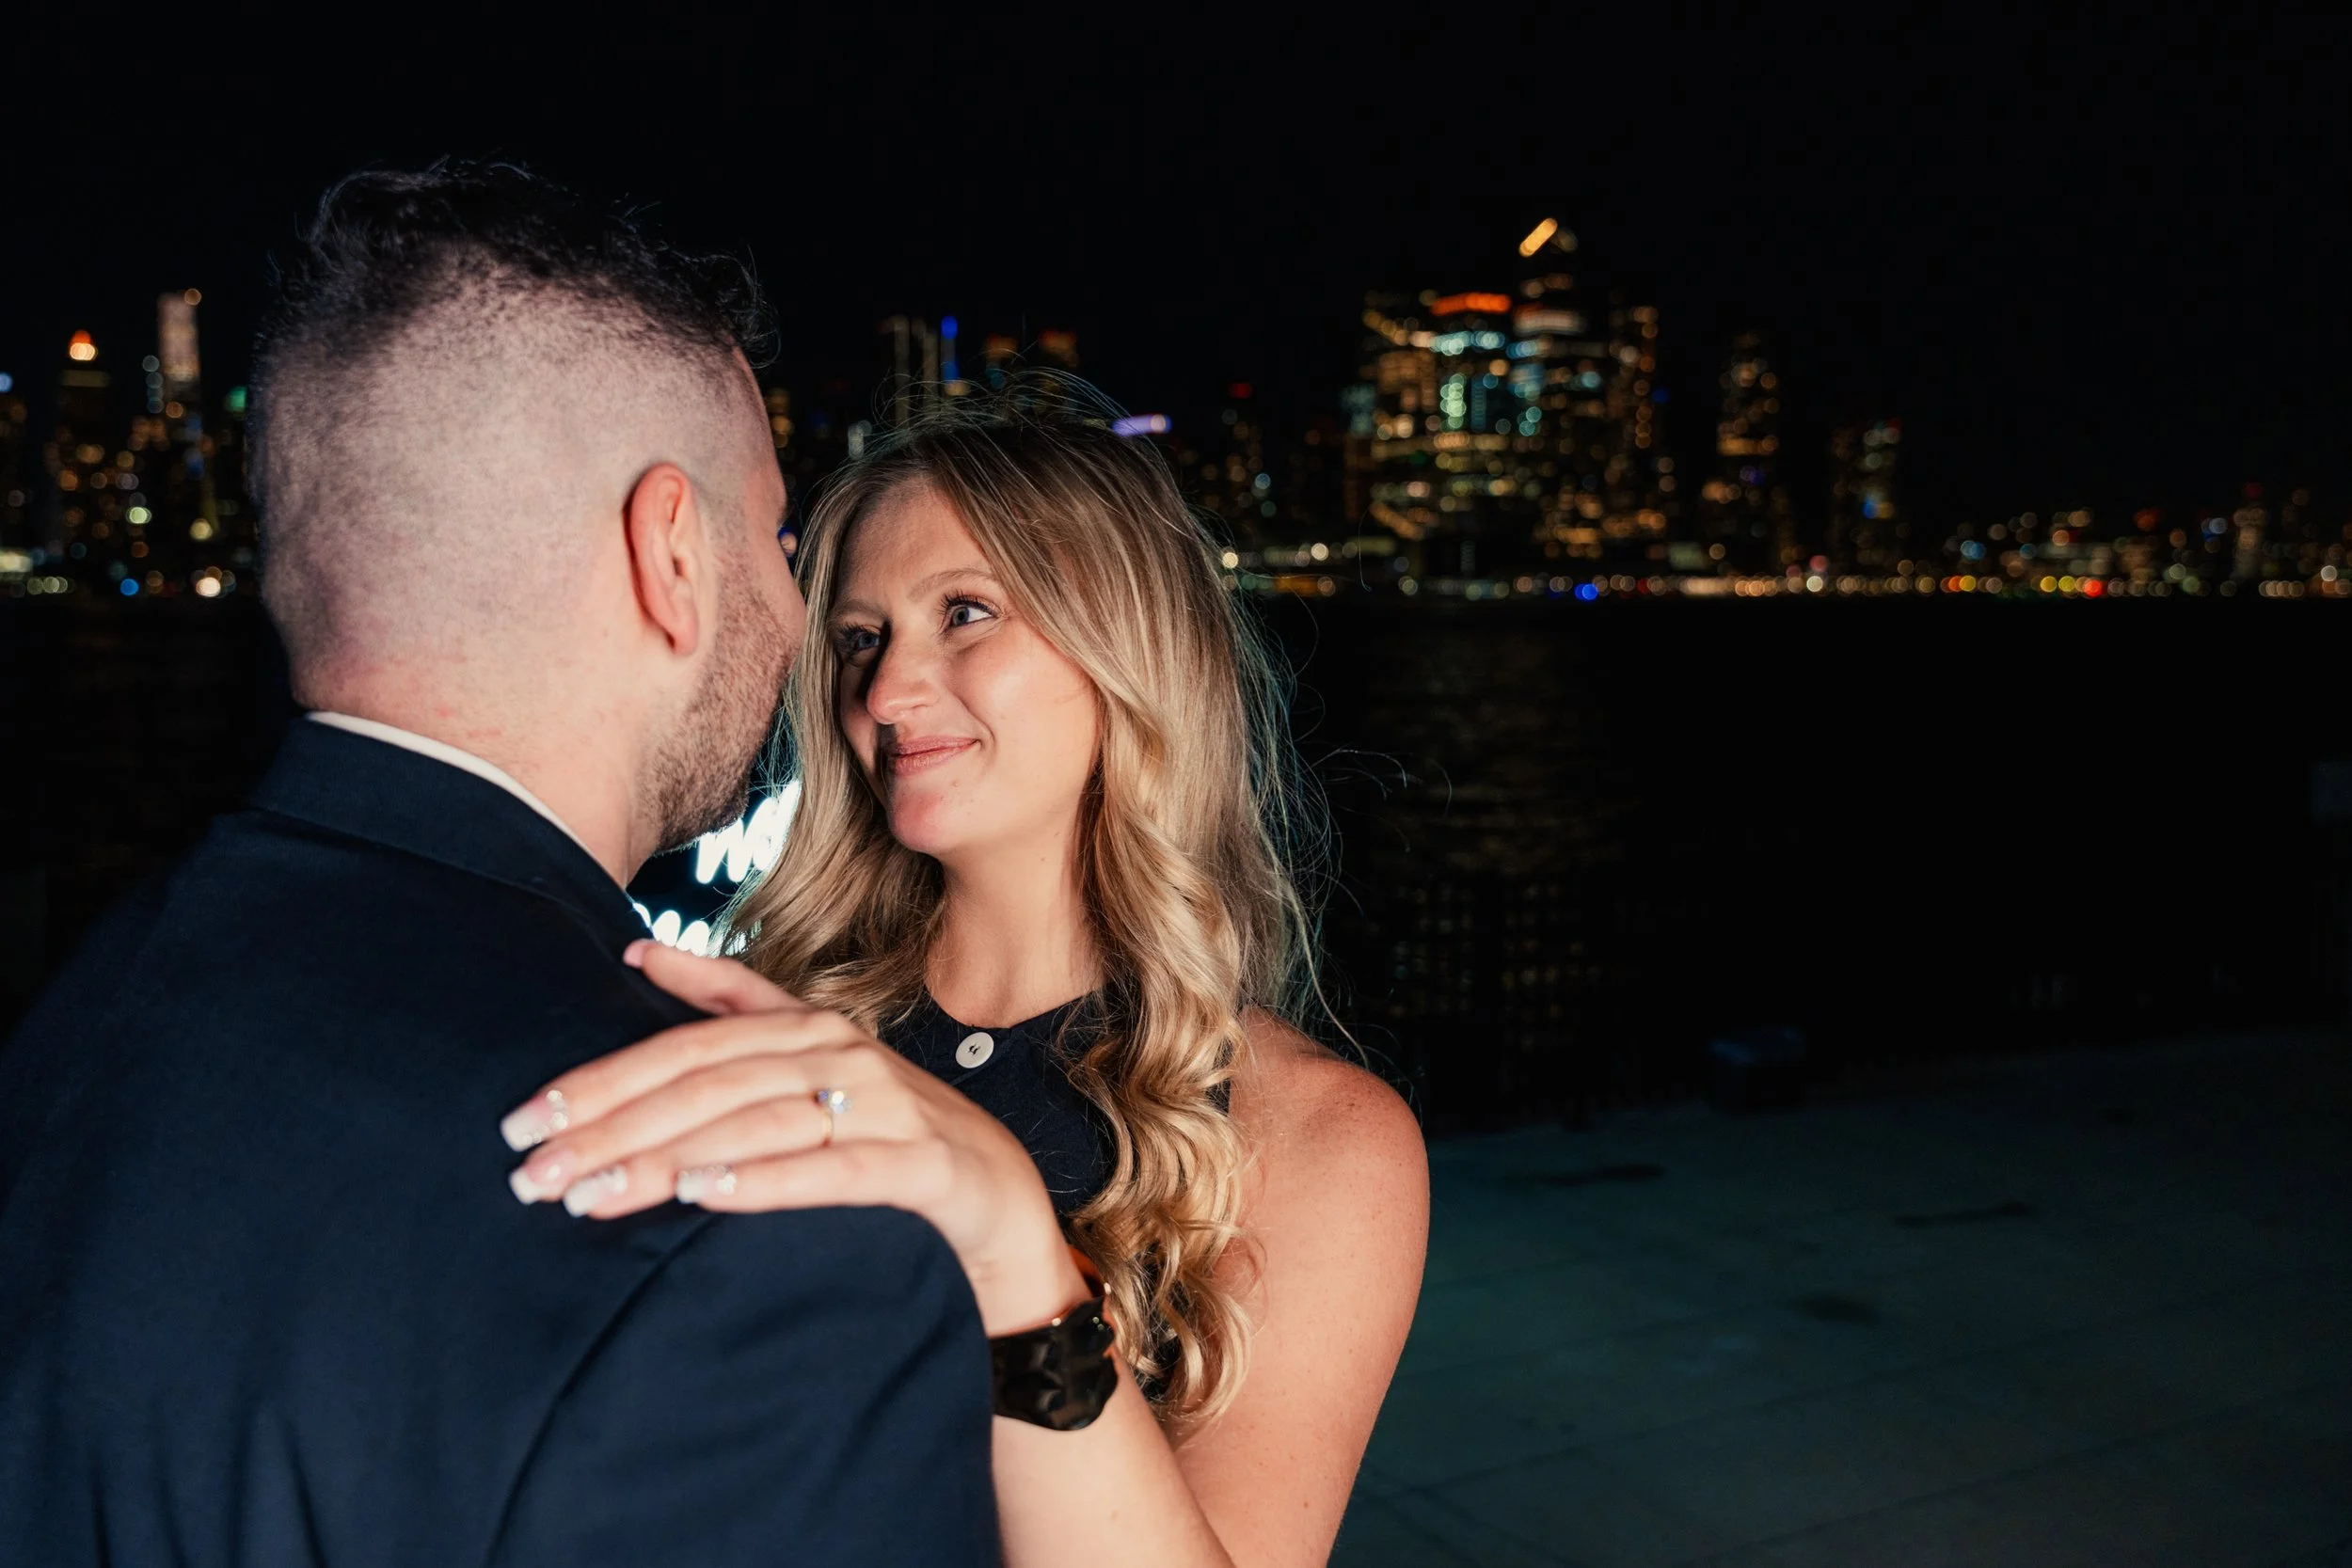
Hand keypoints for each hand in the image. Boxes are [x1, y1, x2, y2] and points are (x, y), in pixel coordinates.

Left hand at [500, 942, 1088, 1335]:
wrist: (1000, 1203)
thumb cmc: (888, 1136)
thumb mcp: (810, 1064)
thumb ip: (733, 1005)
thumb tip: (639, 952)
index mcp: (806, 1030)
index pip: (683, 1048)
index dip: (601, 1079)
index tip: (525, 1119)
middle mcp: (841, 1056)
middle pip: (705, 1087)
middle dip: (610, 1129)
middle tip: (533, 1174)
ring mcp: (885, 1106)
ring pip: (754, 1127)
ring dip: (666, 1161)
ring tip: (593, 1196)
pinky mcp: (921, 1164)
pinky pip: (833, 1172)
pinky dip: (766, 1181)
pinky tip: (707, 1199)